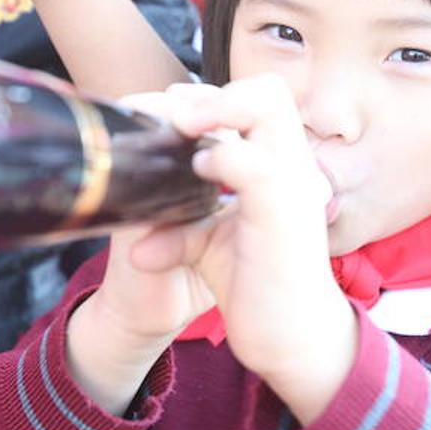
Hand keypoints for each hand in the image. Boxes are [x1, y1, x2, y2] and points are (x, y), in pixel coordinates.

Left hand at [69, 79, 355, 419]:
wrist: (289, 338)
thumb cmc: (255, 284)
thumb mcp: (205, 243)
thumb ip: (178, 222)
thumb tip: (136, 237)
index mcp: (279, 165)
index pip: (256, 101)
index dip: (210, 98)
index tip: (168, 111)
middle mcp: (293, 167)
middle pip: (267, 92)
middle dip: (215, 94)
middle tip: (174, 117)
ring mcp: (294, 185)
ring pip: (267, 110)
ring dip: (215, 110)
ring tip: (179, 130)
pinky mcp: (285, 215)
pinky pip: (259, 165)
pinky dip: (225, 157)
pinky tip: (201, 170)